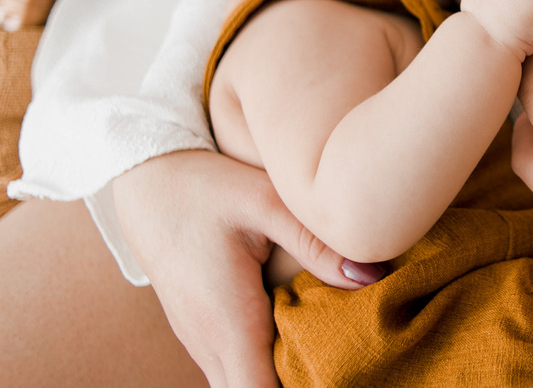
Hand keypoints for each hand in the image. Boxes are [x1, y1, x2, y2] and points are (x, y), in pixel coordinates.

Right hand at [113, 150, 384, 387]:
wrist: (146, 179)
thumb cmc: (205, 187)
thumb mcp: (266, 204)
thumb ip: (316, 245)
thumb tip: (371, 276)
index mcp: (228, 320)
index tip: (332, 375)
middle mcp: (208, 341)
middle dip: (295, 383)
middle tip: (338, 364)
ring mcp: (199, 339)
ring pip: (238, 383)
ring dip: (277, 377)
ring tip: (322, 355)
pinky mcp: (199, 329)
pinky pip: (231, 367)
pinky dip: (261, 365)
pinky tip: (294, 339)